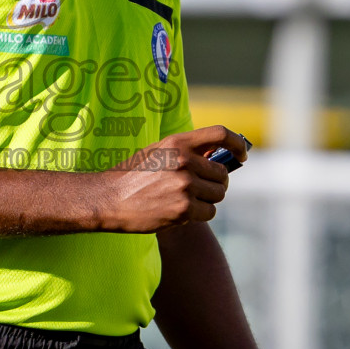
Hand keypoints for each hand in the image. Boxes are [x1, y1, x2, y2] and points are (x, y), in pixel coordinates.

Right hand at [95, 126, 247, 232]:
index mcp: (177, 142)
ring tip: (186, 200)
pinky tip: (180, 212)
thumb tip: (217, 155)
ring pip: (218, 195)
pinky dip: (200, 214)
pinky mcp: (183, 208)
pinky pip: (209, 212)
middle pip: (222, 173)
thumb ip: (186, 150)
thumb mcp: (157, 151)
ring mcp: (185, 185)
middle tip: (200, 188)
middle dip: (216, 183)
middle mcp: (184, 161)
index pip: (220, 134)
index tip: (241, 155)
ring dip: (208, 200)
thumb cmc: (132, 175)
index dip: (236, 144)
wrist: (108, 199)